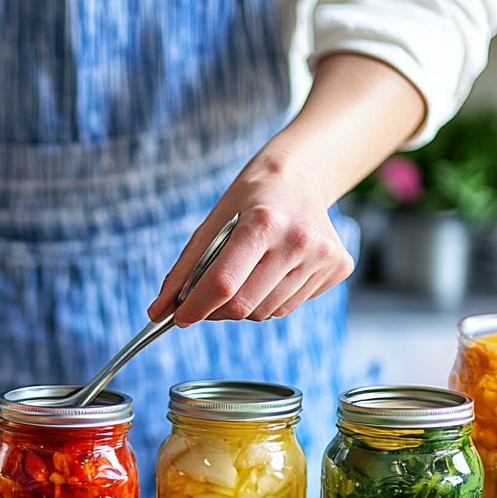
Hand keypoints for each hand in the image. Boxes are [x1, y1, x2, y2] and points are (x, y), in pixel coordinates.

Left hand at [149, 154, 353, 325]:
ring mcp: (323, 256)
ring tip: (244, 276)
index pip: (223, 283)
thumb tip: (158, 313)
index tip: (179, 317)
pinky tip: (272, 272)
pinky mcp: (338, 267)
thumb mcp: (211, 226)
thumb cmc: (248, 203)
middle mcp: (299, 240)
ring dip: (243, 307)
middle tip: (206, 301)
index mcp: (263, 223)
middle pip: (244, 306)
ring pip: (266, 313)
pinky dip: (269, 301)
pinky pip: (289, 307)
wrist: (298, 180)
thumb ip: (183, 272)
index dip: (196, 307)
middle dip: (216, 311)